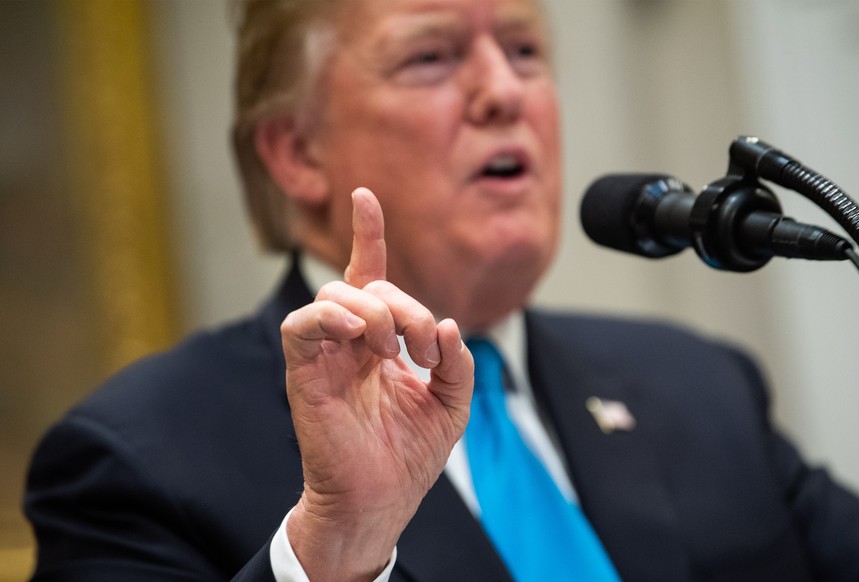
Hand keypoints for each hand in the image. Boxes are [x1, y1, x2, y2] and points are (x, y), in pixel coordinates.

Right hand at [280, 187, 473, 580]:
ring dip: (373, 311)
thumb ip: (457, 361)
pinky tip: (362, 339)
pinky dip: (330, 318)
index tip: (365, 196)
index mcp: (381, 341)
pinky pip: (300, 325)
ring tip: (394, 350)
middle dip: (406, 306)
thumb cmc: (410, 454)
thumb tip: (451, 324)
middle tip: (425, 348)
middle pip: (368, 286)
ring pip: (333, 296)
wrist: (383, 500)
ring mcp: (325, 355)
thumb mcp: (452, 403)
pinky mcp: (303, 373)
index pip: (370, 276)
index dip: (367, 234)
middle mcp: (351, 341)